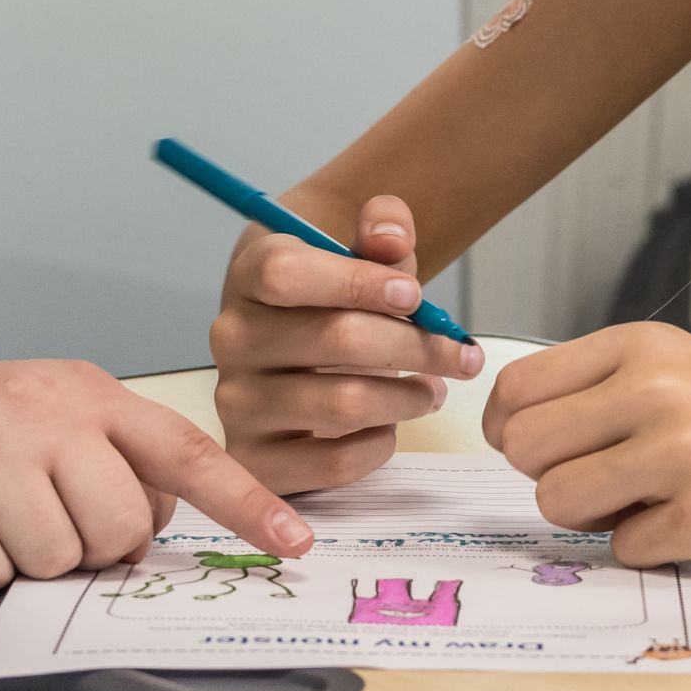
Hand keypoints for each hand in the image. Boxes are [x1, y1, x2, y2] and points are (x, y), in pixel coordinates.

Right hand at [0, 352, 313, 594]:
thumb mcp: (48, 414)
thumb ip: (109, 459)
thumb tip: (154, 535)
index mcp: (85, 393)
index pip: (184, 451)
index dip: (245, 502)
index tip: (293, 545)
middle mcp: (41, 413)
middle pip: (120, 527)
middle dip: (93, 549)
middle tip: (47, 524)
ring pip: (57, 560)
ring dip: (27, 563)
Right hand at [208, 195, 485, 495]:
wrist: (298, 354)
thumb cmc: (334, 301)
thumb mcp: (359, 251)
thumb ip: (383, 227)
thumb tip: (392, 237)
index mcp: (250, 276)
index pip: (286, 272)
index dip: (358, 281)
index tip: (413, 295)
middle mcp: (233, 338)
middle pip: (335, 339)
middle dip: (415, 346)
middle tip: (458, 355)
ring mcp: (237, 402)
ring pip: (342, 404)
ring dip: (406, 398)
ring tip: (432, 390)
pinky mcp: (256, 459)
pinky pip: (332, 463)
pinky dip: (378, 445)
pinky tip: (388, 426)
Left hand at [481, 322, 690, 564]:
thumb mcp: (675, 369)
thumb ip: (596, 389)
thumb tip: (508, 432)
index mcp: (641, 345)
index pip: (517, 387)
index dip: (510, 429)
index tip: (538, 449)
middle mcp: (657, 388)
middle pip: (524, 448)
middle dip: (551, 475)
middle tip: (605, 477)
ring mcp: (683, 451)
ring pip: (557, 502)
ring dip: (595, 516)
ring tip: (649, 499)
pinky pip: (622, 550)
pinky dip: (651, 546)